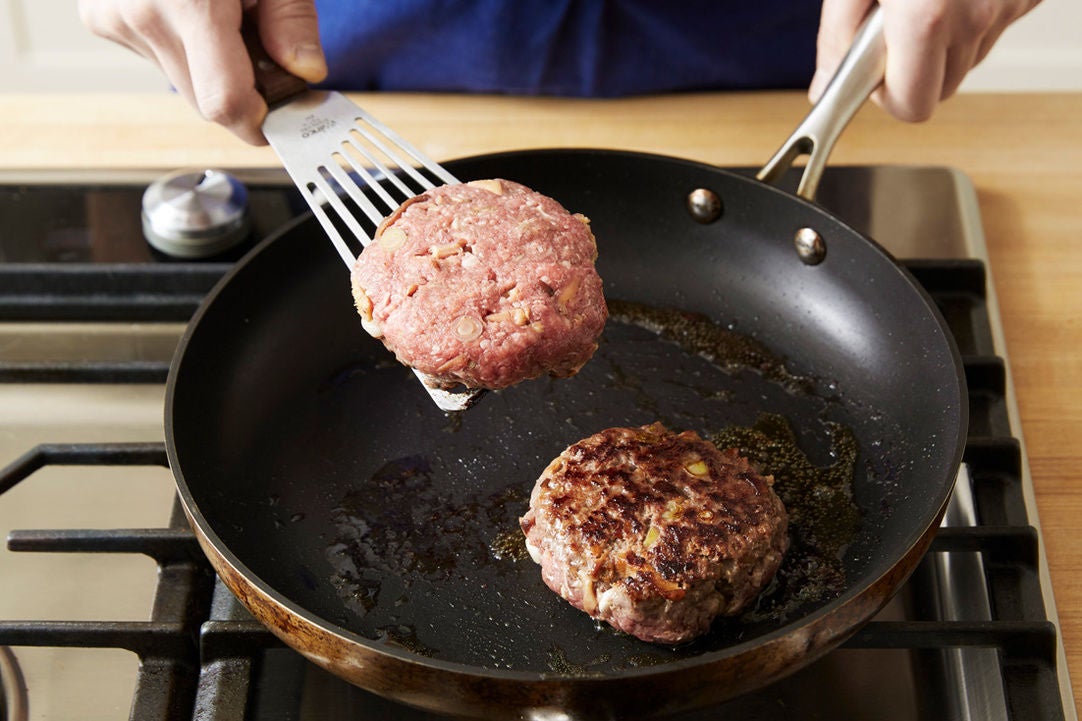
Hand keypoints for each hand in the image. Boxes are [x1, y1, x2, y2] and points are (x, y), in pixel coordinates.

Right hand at [79, 0, 326, 144]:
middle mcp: (142, 14)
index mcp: (189, 2)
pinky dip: (183, 48)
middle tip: (264, 53)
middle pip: (204, 102)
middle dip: (243, 93)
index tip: (284, 116)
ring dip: (211, 69)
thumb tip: (304, 72)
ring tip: (222, 16)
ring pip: (181, 84)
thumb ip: (292, 20)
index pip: (224, 103)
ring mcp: (114, 17)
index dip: (260, 121)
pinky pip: (156, 59)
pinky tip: (189, 9)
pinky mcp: (100, 17)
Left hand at [811, 0, 1040, 121]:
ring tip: (922, 0)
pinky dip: (970, 18)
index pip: (912, 109)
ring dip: (941, 44)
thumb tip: (825, 88)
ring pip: (966, 61)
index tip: (873, 76)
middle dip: (912, 72)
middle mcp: (975, 16)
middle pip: (940, 91)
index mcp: (926, 17)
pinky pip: (993, 30)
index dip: (886, 97)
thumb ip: (836, 39)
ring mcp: (1008, 5)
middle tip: (893, 30)